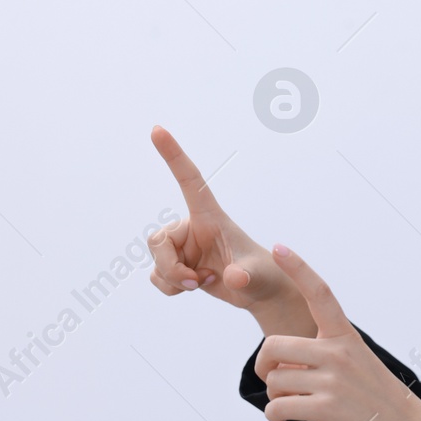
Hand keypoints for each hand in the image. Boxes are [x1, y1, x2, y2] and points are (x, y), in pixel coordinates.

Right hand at [147, 126, 312, 331]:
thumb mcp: (257, 275)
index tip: (158, 130)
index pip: (189, 181)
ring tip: (201, 282)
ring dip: (173, 279)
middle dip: (169, 267)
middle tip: (192, 281)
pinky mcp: (178, 265)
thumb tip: (233, 278)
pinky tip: (194, 286)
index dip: (174, 155)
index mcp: (210, 217)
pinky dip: (171, 287)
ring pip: (156, 261)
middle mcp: (192, 228)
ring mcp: (183, 247)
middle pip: (158, 240)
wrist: (260, 290)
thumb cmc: (264, 274)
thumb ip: (244, 276)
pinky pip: (157, 276)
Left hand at [256, 243, 420, 420]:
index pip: (319, 294)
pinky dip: (275, 415)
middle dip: (265, 365)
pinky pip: (277, 408)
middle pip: (272, 345)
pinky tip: (285, 416)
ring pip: (274, 381)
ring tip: (294, 402)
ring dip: (275, 395)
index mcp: (345, 336)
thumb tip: (284, 364)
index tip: (278, 247)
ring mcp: (332, 381)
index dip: (297, 269)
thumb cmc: (380, 398)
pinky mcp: (325, 409)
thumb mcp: (358, 361)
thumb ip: (324, 354)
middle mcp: (337, 353)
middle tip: (273, 376)